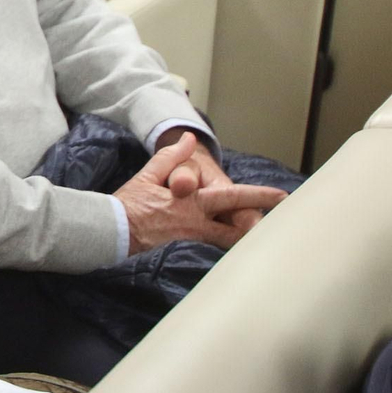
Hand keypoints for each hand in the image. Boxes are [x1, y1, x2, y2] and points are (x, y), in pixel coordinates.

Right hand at [114, 138, 286, 253]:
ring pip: (226, 243)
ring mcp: (190, 242)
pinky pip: (208, 251)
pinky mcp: (182, 253)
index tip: (281, 196)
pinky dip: (221, 249)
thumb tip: (189, 139)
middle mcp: (196, 225)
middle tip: (279, 228)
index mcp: (192, 204)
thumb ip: (172, 157)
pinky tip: (229, 252)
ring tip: (257, 239)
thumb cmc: (128, 205)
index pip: (233, 198)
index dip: (259, 197)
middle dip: (257, 227)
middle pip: (238, 230)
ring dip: (242, 240)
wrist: (110, 232)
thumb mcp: (148, 176)